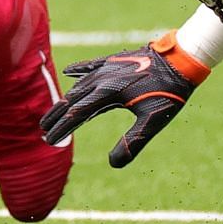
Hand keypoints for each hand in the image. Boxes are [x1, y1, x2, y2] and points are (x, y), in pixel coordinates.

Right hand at [40, 41, 203, 166]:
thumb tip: (113, 164)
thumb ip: (133, 142)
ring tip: (55, 110)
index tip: (49, 141)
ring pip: (79, 85)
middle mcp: (102, 77)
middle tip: (43, 130)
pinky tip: (67, 72)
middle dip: (56, 115)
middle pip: (72, 98)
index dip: (62, 128)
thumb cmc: (168, 91)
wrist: (180, 59)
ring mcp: (107, 67)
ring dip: (65, 99)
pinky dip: (77, 70)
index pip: (77, 114)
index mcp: (108, 92)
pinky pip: (89, 66)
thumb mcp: (153, 120)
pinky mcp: (114, 60)